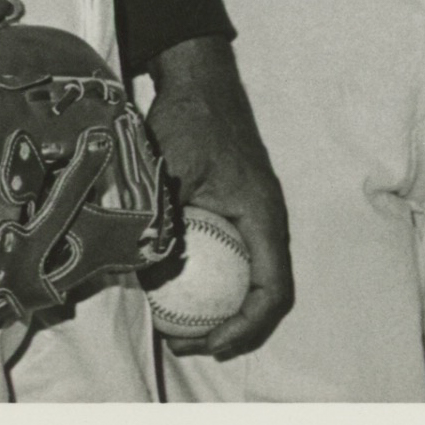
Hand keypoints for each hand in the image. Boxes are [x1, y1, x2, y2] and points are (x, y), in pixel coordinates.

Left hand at [140, 33, 292, 357]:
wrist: (199, 81)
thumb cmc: (189, 119)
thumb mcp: (171, 172)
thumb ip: (165, 222)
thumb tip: (153, 278)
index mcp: (263, 216)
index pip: (272, 290)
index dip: (245, 327)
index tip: (207, 343)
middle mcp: (267, 222)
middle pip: (265, 294)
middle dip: (232, 329)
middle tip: (184, 343)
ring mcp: (255, 216)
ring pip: (251, 278)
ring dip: (222, 308)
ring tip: (179, 326)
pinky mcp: (239, 209)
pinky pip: (235, 258)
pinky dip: (213, 281)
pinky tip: (176, 285)